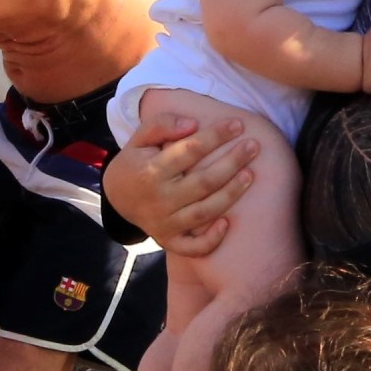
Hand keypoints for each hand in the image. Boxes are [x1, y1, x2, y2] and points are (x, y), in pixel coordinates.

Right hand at [105, 107, 258, 260]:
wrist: (117, 198)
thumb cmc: (136, 163)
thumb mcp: (139, 139)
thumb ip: (162, 125)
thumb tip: (193, 124)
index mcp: (150, 171)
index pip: (189, 150)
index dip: (215, 136)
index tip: (237, 124)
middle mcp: (159, 199)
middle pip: (203, 182)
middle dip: (232, 162)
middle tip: (254, 146)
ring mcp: (165, 223)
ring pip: (204, 212)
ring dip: (231, 194)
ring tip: (251, 174)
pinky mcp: (169, 240)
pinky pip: (192, 247)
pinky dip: (211, 240)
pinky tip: (228, 223)